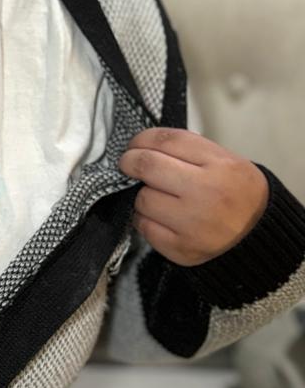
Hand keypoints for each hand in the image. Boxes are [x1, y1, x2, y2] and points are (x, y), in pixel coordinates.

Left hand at [117, 128, 268, 267]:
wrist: (259, 236)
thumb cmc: (238, 194)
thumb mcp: (226, 161)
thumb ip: (188, 151)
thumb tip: (142, 147)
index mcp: (220, 165)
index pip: (167, 141)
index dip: (142, 139)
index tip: (135, 144)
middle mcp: (207, 193)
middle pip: (147, 166)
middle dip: (129, 162)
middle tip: (128, 163)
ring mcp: (193, 223)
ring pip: (142, 199)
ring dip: (141, 195)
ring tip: (155, 195)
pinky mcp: (182, 248)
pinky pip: (144, 226)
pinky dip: (145, 219)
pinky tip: (159, 216)